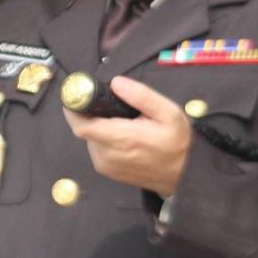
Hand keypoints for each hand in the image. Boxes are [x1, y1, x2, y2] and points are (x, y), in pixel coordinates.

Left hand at [62, 76, 190, 196]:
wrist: (183, 175)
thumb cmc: (177, 142)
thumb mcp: (168, 113)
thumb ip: (142, 96)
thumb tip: (115, 83)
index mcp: (121, 139)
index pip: (82, 125)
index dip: (74, 108)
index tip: (77, 92)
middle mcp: (107, 155)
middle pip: (84, 128)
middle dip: (90, 113)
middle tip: (109, 103)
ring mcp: (105, 165)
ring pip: (90, 137)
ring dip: (98, 125)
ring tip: (121, 120)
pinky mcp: (106, 171)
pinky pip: (96, 147)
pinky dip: (102, 137)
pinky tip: (121, 134)